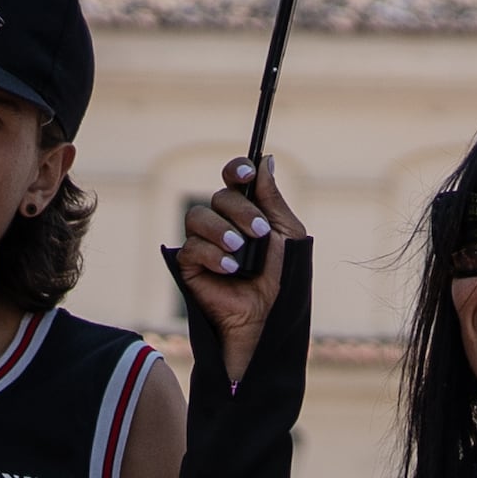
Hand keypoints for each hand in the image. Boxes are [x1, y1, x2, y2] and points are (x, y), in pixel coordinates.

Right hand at [170, 156, 305, 382]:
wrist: (268, 316)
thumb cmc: (281, 277)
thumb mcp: (287, 235)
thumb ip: (273, 200)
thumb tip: (266, 161)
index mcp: (246, 211)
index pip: (233, 179)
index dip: (236, 170)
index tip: (247, 173)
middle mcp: (222, 222)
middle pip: (219, 197)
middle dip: (241, 212)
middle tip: (260, 233)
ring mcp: (203, 241)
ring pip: (197, 216)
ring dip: (222, 231)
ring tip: (241, 251)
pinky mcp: (189, 264)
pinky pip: (191, 246)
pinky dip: (212, 255)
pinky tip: (230, 269)